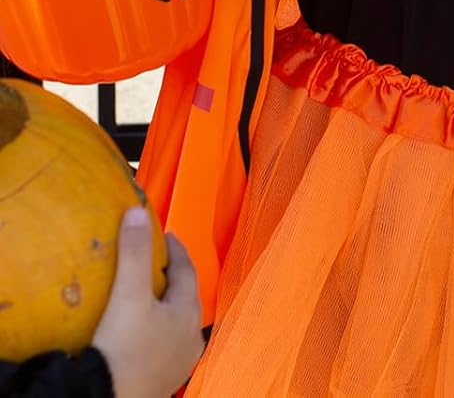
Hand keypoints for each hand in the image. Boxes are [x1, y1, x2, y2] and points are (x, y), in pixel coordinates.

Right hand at [91, 208, 203, 397]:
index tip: (165, 235)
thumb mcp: (128, 296)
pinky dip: (155, 333)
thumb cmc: (122, 350)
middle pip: (184, 297)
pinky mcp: (161, 382)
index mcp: (189, 313)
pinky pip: (163, 348)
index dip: (175, 250)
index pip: (186, 270)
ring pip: (176, 324)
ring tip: (146, 297)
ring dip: (165, 308)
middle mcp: (192, 338)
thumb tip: (137, 212)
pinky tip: (140, 336)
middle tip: (154, 263)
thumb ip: (134, 253)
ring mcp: (179, 363)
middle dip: (171, 278)